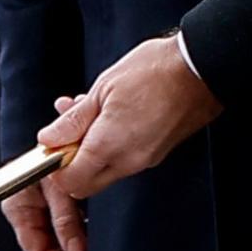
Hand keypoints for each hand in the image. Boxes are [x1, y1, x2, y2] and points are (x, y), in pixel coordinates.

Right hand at [6, 145, 91, 250]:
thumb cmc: (50, 151)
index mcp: (18, 209)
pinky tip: (92, 226)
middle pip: (49, 248)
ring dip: (78, 242)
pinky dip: (81, 229)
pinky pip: (68, 224)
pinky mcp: (56, 201)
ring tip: (95, 241)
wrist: (57, 132)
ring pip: (60, 239)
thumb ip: (65, 221)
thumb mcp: (58, 188)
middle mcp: (27, 211)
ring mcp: (42, 207)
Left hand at [44, 34, 219, 200]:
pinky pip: (125, 158)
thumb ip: (73, 120)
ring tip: (87, 112)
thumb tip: (50, 137)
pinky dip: (110, 144)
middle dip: (71, 162)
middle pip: (87, 183)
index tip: (51, 146)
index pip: (71, 182)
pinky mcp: (158, 152)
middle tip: (66, 131)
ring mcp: (146, 159)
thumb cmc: (156, 72)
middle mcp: (129, 161)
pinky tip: (108, 115)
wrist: (202, 68)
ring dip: (90, 148)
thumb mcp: (103, 89)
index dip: (55, 168)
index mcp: (110, 147)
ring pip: (106, 169)